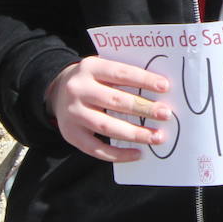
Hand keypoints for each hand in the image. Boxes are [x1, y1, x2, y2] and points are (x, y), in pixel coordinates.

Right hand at [46, 57, 171, 161]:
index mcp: (90, 67)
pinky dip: (118, 154)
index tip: (165, 87)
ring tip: (157, 137)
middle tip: (166, 114)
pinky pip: (96, 149)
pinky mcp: (70, 134)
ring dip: (135, 133)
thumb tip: (160, 89)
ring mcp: (72, 114)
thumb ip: (125, 75)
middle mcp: (78, 90)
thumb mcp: (103, 68)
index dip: (144, 80)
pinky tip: (137, 153)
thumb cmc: (93, 79)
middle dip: (144, 108)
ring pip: (106, 126)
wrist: (57, 91)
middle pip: (115, 101)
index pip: (121, 73)